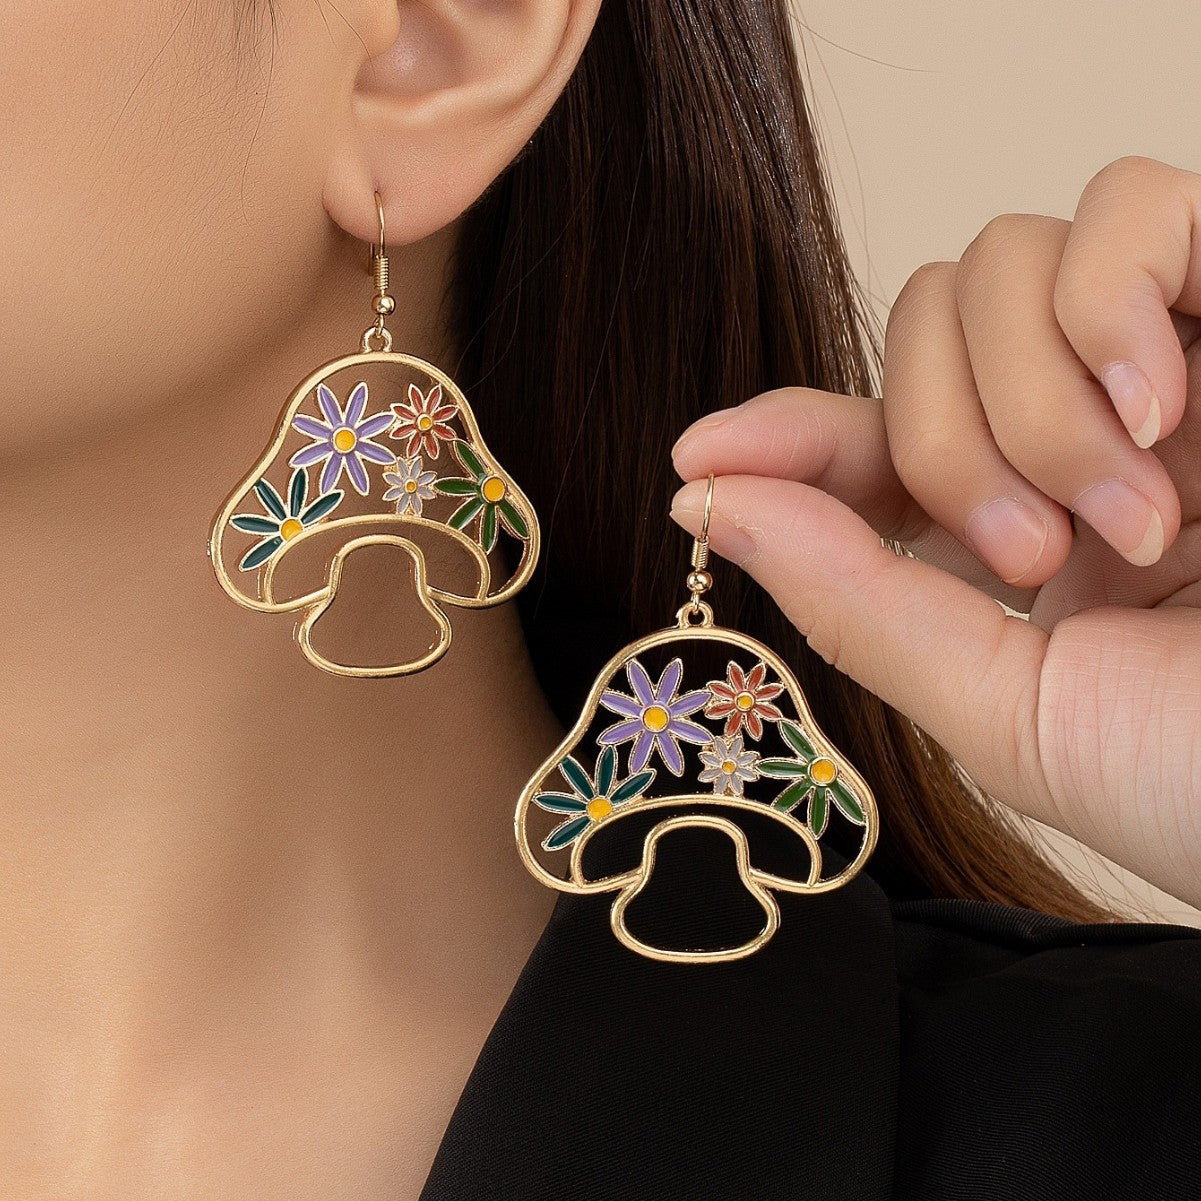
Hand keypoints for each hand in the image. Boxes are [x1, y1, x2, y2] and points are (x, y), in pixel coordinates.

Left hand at [669, 156, 1200, 913]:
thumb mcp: (1005, 713)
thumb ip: (856, 605)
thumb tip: (708, 501)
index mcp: (1028, 531)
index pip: (873, 435)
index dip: (784, 435)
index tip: (699, 458)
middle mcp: (1090, 430)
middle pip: (921, 326)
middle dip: (941, 441)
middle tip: (1027, 555)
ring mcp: (1173, 358)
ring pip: (1004, 261)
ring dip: (1026, 396)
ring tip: (1123, 515)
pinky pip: (1133, 204)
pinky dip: (1108, 300)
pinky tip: (1155, 410)